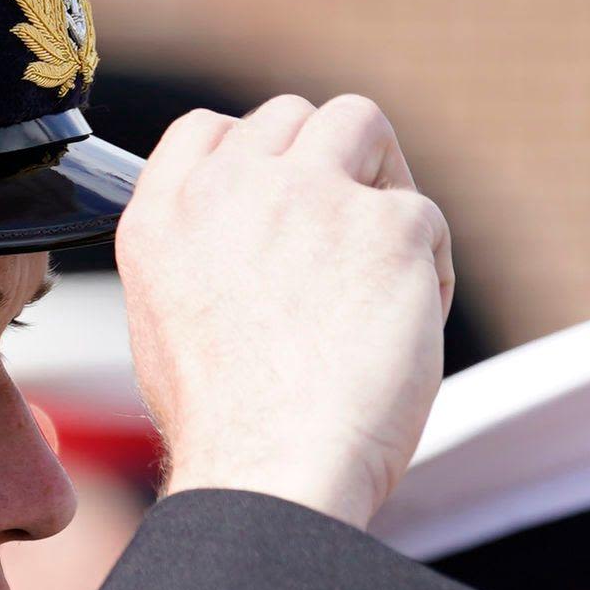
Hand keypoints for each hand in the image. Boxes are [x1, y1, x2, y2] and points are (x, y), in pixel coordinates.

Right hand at [115, 95, 455, 526]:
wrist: (271, 471)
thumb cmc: (229, 432)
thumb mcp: (165, 329)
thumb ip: (200, 258)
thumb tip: (249, 244)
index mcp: (162, 218)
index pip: (207, 131)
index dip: (254, 159)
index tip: (280, 201)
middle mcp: (229, 188)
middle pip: (290, 118)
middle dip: (323, 164)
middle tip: (343, 237)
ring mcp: (310, 195)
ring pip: (360, 123)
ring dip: (378, 176)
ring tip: (384, 253)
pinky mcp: (388, 224)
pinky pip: (423, 214)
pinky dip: (428, 267)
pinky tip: (410, 325)